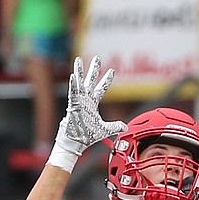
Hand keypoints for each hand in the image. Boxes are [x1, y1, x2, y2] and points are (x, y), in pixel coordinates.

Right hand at [50, 55, 126, 170]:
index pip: (101, 89)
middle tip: (97, 58)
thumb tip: (125, 127)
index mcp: (93, 104)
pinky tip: (73, 76)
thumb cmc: (86, 135)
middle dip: (94, 69)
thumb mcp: (104, 130)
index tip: (112, 71)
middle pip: (91, 81)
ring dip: (78, 71)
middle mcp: (86, 99)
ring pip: (79, 82)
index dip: (106, 80)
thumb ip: (115, 126)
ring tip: (78, 60)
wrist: (76, 141)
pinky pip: (73, 93)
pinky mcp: (73, 105)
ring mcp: (78, 101)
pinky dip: (73, 85)